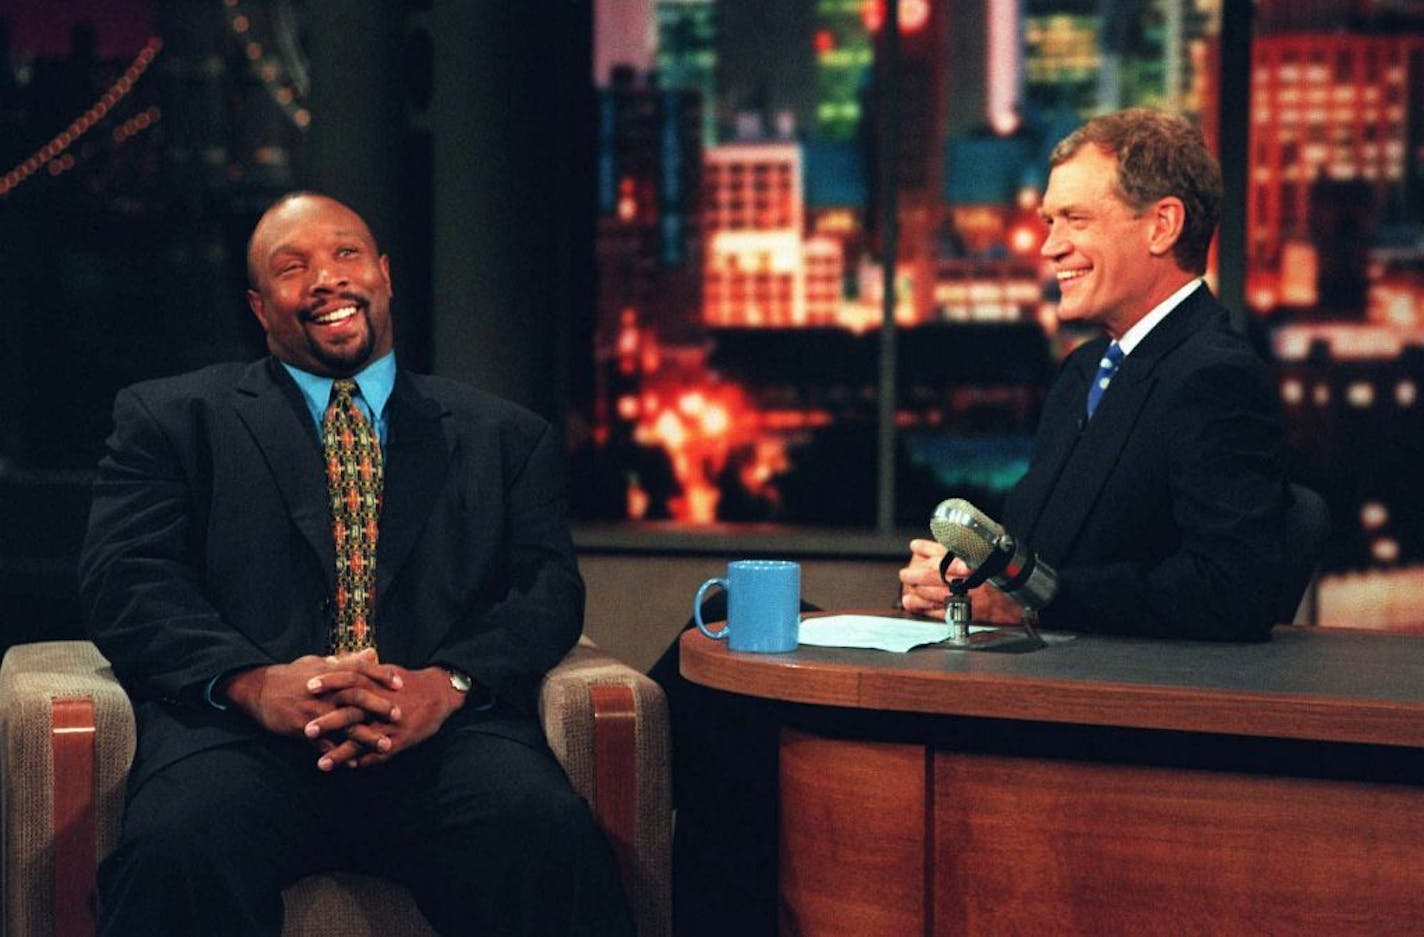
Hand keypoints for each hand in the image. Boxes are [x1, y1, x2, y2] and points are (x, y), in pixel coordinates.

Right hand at [219, 648, 403, 741]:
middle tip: (398, 715)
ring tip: (385, 746)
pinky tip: (355, 764)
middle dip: (378, 706)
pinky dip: (340, 754)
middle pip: (356, 697)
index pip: (360, 670)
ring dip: (366, 736)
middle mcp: (324, 692)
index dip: (381, 675)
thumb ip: (348, 660)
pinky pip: (324, 745)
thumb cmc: (293, 675)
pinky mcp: (303, 728)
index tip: (400, 683)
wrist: (260, 690)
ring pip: (344, 724)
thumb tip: (372, 653)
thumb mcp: (319, 662)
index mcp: (330, 673)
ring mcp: (314, 711)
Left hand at [313, 665, 466, 770]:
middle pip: (352, 713)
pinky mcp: (400, 740)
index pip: (350, 680)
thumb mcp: (385, 670)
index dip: (330, 683)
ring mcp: (390, 725)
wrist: (440, 694)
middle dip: (329, 723)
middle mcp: (381, 705)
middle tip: (306, 730)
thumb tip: (332, 660)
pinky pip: (378, 754)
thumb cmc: (408, 682)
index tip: (308, 687)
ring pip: (362, 741)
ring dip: (341, 753)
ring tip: (321, 764)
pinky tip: (347, 769)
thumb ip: (358, 668)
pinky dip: (363, 762)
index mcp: (377, 684)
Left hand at [897, 539, 1023, 625]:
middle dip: (917, 574)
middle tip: (906, 573)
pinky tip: (912, 603)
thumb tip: (952, 538)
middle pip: (935, 575)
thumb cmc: (1012, 575)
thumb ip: (973, 545)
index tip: (914, 546)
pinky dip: (924, 608)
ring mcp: (969, 598)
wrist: (1030, 599)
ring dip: (917, 590)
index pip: (945, 553)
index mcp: (976, 562)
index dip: (927, 549)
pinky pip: (942, 611)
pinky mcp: (969, 614)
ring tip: (906, 585)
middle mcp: (970, 580)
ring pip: (935, 593)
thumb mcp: (994, 552)